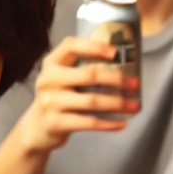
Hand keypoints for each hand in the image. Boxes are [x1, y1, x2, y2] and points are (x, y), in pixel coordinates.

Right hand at [15, 37, 140, 153]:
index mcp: (51, 63)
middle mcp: (48, 80)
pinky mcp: (55, 123)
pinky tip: (123, 122)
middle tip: (135, 84)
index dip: (94, 47)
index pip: (71, 46)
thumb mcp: (62, 78)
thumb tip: (123, 64)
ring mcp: (50, 102)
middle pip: (89, 75)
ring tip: (135, 105)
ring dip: (118, 103)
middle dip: (117, 79)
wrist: (37, 127)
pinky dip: (109, 123)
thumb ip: (81, 69)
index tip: (115, 53)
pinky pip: (89, 122)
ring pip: (92, 101)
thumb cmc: (58, 98)